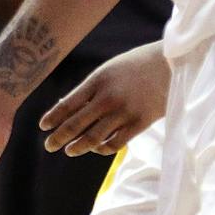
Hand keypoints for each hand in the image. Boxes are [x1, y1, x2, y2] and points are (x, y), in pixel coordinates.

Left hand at [40, 46, 166, 155]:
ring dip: (78, 146)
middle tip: (49, 146)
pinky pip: (116, 143)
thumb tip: (69, 106)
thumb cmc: (136, 65)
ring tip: (69, 151)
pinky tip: (97, 149)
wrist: (171, 64)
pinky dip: (103, 148)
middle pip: (76, 124)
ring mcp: (124, 112)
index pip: (68, 103)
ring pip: (94, 137)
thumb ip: (92, 88)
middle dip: (59, 137)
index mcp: (98, 80)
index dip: (53, 117)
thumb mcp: (110, 69)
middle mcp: (107, 98)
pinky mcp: (140, 123)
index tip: (43, 126)